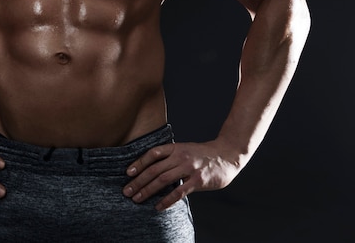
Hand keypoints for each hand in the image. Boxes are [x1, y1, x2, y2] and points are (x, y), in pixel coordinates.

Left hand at [122, 141, 240, 210]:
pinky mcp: (198, 181)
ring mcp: (189, 168)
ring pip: (163, 180)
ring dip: (147, 190)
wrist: (227, 155)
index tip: (127, 173)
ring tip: (137, 199)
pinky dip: (166, 200)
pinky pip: (179, 192)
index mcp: (175, 148)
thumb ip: (170, 157)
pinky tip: (158, 206)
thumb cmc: (203, 154)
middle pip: (154, 169)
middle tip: (127, 191)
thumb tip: (150, 168)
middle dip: (138, 181)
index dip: (139, 163)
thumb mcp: (185, 149)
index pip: (152, 154)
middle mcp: (180, 157)